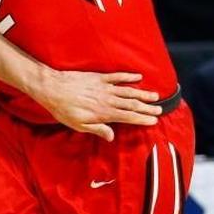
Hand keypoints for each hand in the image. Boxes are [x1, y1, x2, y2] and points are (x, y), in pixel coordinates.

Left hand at [34, 70, 161, 141]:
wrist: (52, 88)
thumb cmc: (63, 109)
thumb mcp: (78, 125)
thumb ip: (97, 129)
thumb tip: (112, 136)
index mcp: (103, 113)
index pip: (127, 117)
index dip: (141, 119)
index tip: (153, 120)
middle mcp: (107, 100)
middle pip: (132, 104)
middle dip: (147, 107)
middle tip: (160, 109)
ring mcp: (104, 87)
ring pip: (128, 90)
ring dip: (142, 93)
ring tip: (155, 96)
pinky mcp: (98, 77)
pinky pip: (117, 76)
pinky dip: (128, 76)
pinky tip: (138, 76)